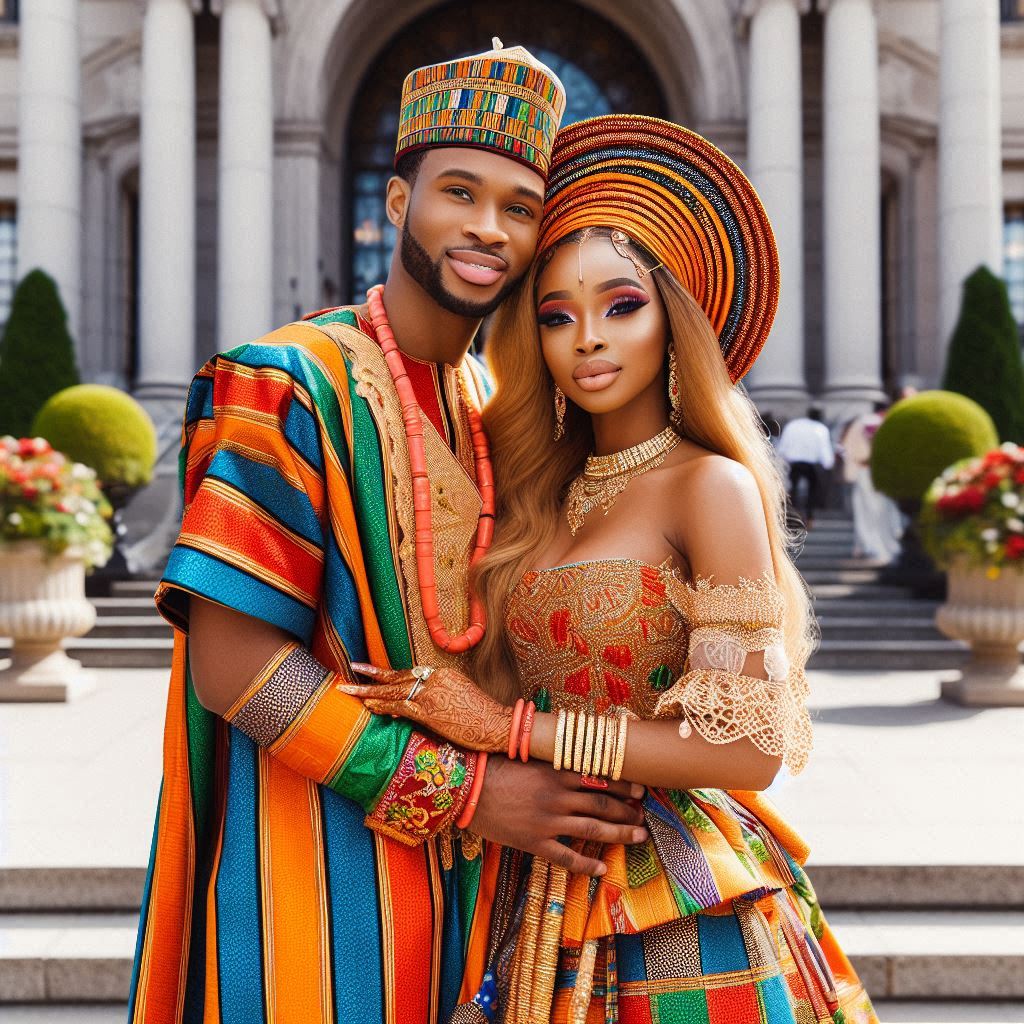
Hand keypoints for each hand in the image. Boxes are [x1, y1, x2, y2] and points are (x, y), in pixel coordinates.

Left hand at [340, 663, 512, 752]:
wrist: (497, 724)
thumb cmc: (481, 716)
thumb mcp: (460, 696)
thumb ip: (438, 696)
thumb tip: (412, 708)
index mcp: (443, 673)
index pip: (410, 673)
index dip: (390, 677)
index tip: (374, 677)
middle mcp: (435, 679)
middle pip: (397, 677)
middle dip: (371, 675)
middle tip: (351, 671)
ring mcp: (431, 694)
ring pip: (393, 690)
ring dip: (368, 690)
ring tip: (348, 689)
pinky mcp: (430, 711)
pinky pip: (400, 706)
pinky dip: (383, 705)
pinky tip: (369, 706)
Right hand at [471, 757, 647, 876]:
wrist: (466, 789)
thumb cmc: (494, 766)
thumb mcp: (527, 755)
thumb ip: (552, 758)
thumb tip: (574, 750)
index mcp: (557, 773)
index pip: (600, 777)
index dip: (623, 785)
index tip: (640, 789)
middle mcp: (558, 796)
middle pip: (602, 804)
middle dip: (626, 810)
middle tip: (643, 815)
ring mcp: (548, 821)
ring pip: (593, 828)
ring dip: (619, 833)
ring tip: (638, 836)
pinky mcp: (535, 842)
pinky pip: (567, 856)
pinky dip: (587, 863)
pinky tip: (603, 869)